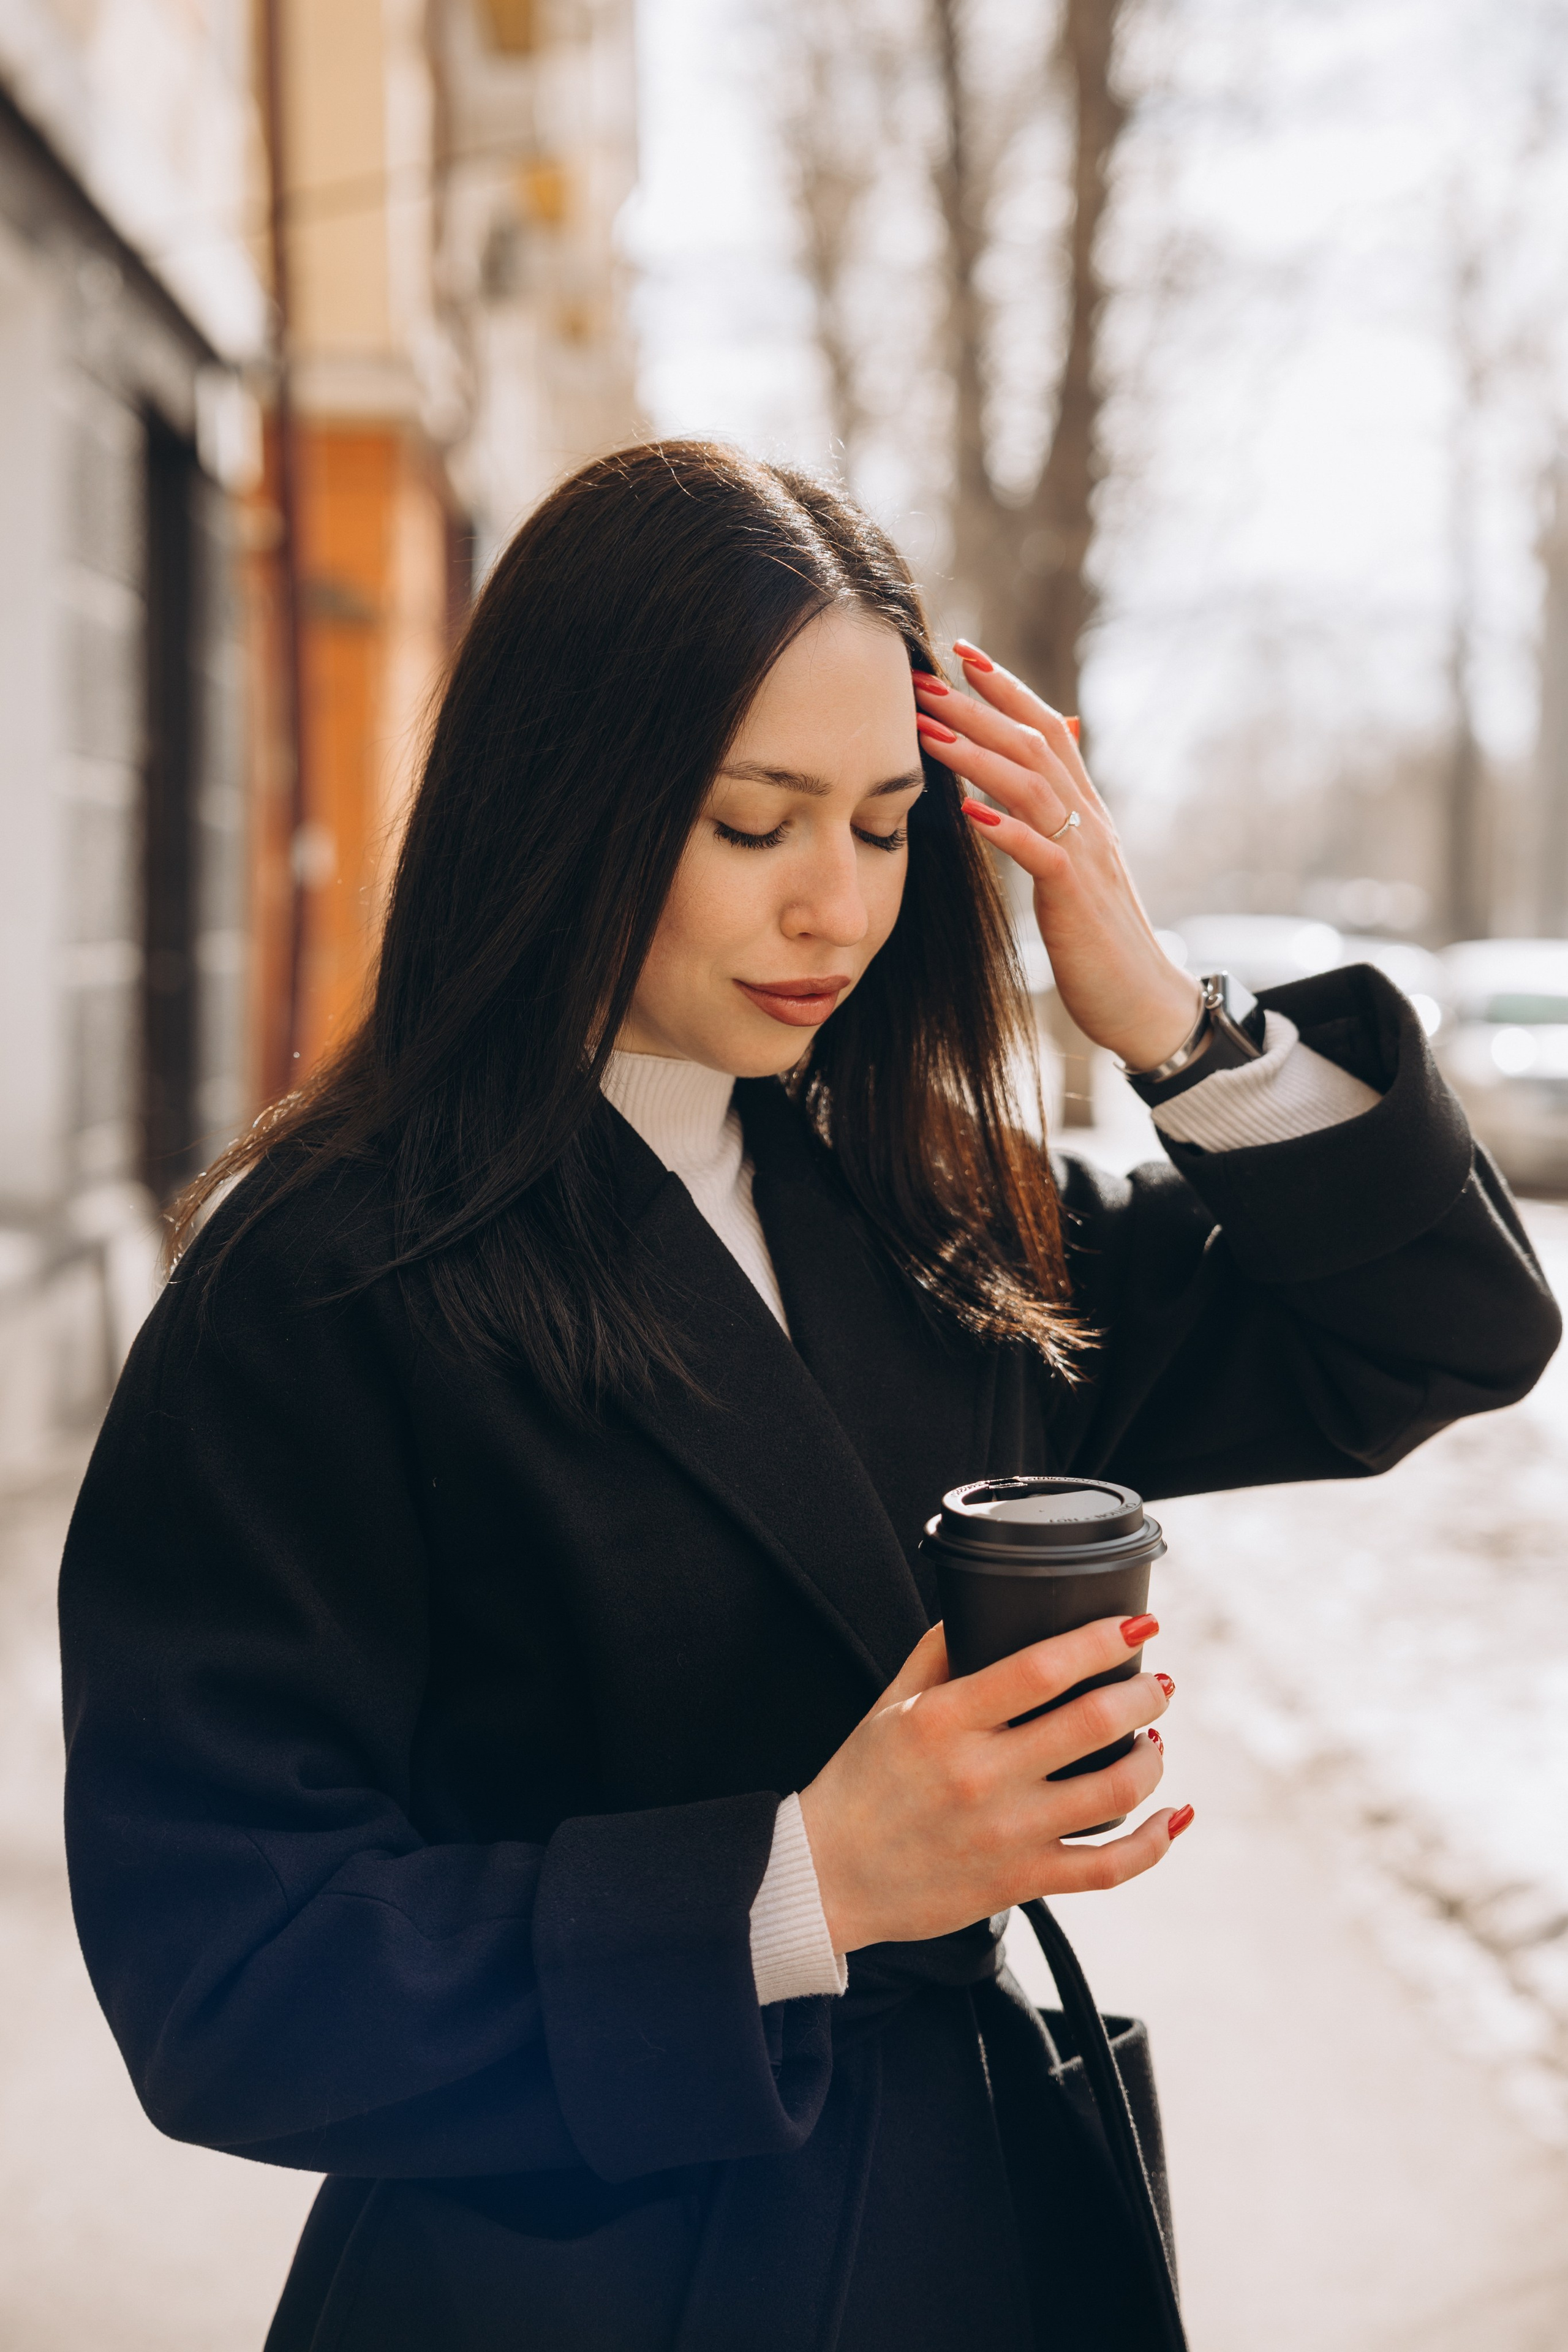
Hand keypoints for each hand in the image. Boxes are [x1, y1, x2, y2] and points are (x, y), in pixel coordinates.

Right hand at [797, 1617, 1184, 1952]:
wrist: (828, 1877)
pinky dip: (1154, 1843)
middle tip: (1156, 1683)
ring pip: (1114, 1791)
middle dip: (1143, 1694)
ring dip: (1151, 1759)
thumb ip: (937, 1652)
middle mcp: (980, 1775)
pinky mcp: (1020, 1882)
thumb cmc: (860, 1784)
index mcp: (945, 1720)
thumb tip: (982, 1609)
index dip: (1102, 1640)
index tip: (1139, 1625)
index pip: (1043, 1667)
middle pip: (1093, 1724)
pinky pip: (1109, 1867)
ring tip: (1152, 1740)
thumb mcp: (889, 1704)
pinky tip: (1173, 1817)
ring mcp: (1006, 1834)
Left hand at [913, 644, 1199, 1071]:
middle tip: (922, 679)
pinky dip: (1004, 827)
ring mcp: (1086, 855)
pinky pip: (1040, 851)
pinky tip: (966, 811)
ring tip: (927, 732)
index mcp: (1086, 809)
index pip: (1049, 727)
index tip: (961, 653)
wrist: (1140, 998)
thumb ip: (1056, 816)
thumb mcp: (1075, 866)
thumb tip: (1038, 778)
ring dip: (976, 754)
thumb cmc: (1098, 935)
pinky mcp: (1076, 896)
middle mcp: (1089, 820)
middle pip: (1033, 743)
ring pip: (1032, 785)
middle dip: (976, 707)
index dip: (1006, 687)